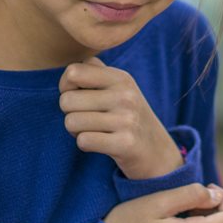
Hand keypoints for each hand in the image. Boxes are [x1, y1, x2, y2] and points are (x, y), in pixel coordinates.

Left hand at [61, 58, 181, 178]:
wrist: (156, 150)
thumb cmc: (127, 116)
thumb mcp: (119, 87)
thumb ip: (95, 72)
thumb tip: (69, 73)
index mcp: (121, 78)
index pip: (73, 72)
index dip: (66, 86)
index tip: (78, 96)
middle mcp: (125, 95)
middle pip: (66, 100)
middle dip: (69, 113)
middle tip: (86, 118)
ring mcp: (127, 119)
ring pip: (71, 122)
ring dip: (76, 131)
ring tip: (93, 130)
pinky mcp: (125, 143)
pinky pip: (83, 140)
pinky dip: (85, 144)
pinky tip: (99, 142)